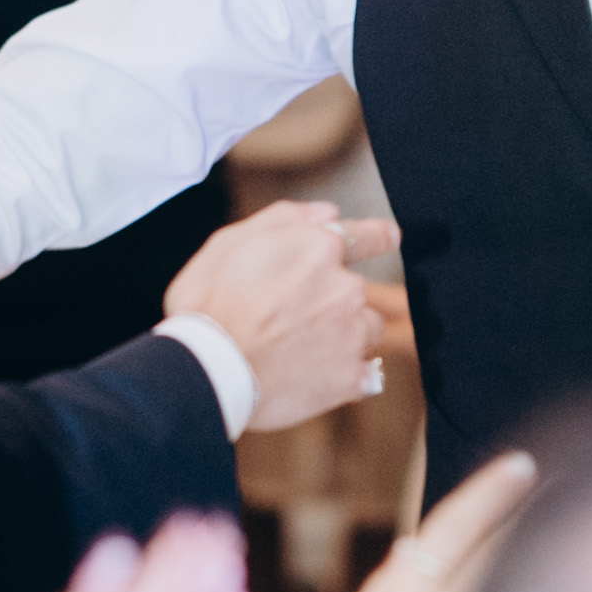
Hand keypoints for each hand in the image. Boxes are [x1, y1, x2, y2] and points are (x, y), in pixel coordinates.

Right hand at [167, 201, 400, 434]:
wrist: (204, 372)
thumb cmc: (206, 306)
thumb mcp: (229, 242)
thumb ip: (284, 218)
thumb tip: (328, 212)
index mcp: (320, 248)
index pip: (369, 235)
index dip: (377, 238)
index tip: (388, 238)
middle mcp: (347, 288)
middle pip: (354, 291)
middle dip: (329, 302)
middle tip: (286, 321)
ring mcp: (352, 334)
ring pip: (363, 331)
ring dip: (341, 337)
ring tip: (295, 352)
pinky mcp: (351, 377)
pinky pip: (362, 375)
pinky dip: (343, 376)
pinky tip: (308, 379)